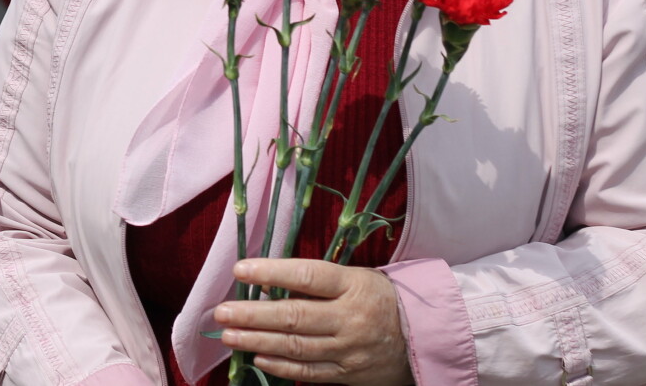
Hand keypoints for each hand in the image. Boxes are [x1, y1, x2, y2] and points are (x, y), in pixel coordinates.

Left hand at [214, 259, 412, 385]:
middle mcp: (350, 318)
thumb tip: (268, 283)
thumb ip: (316, 282)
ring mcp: (349, 350)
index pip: (308, 275)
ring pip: (296, 346)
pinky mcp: (348, 374)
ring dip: (257, 341)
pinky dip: (280, 364)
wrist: (423, 338)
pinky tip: (257, 356)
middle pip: (295, 316)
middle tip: (221, 312)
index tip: (240, 269)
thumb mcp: (355, 278)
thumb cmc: (380, 299)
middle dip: (253, 314)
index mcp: (353, 285)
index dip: (272, 272)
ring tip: (228, 335)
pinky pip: (309, 371)